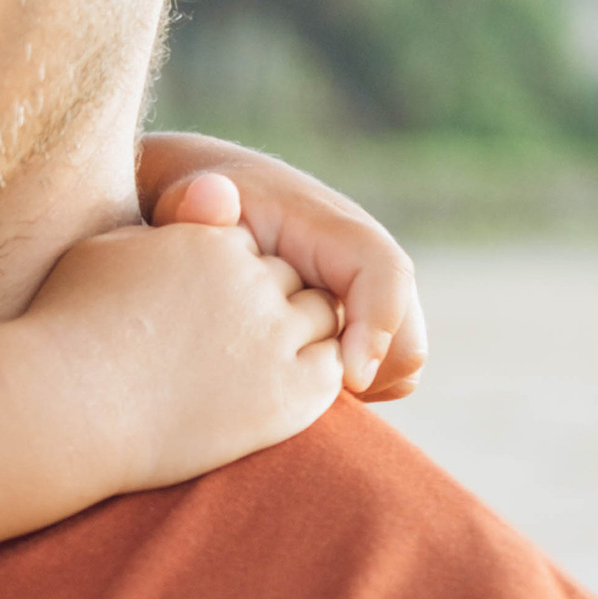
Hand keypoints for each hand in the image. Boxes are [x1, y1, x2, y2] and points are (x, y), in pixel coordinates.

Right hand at [28, 217, 342, 496]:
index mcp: (211, 241)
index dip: (233, 278)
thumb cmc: (65, 332)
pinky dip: (314, 375)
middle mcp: (252, 281)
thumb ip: (154, 232)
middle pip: (291, 279)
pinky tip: (273, 394)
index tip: (204, 312)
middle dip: (270, 304)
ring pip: (320, 318)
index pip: (252, 246)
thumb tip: (181, 215)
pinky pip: (332, 371)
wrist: (67, 406)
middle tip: (232, 344)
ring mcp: (275, 336)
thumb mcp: (103, 255)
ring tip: (250, 370)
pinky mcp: (289, 393)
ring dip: (297, 337)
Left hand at [139, 133, 425, 403]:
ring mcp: (365, 296)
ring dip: (365, 386)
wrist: (204, 211)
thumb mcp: (190, 200)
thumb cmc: (193, 211)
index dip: (378, 327)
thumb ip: (196, 203)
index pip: (385, 272)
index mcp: (332, 228)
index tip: (347, 380)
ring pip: (401, 360)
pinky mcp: (355, 322)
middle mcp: (364, 264)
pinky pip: (381, 371)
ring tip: (300, 398)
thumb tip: (211, 195)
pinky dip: (352, 389)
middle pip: (407, 330)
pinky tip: (297, 394)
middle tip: (317, 403)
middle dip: (376, 373)